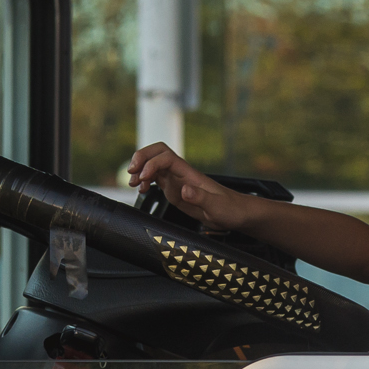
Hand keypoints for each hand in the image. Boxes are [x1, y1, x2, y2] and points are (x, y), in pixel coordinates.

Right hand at [127, 142, 255, 229]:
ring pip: (153, 165)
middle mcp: (181, 173)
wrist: (237, 214)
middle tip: (131, 174)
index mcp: (190, 173)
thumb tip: (184, 189)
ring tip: (132, 185)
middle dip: (141, 159)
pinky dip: (144, 181)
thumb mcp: (217, 207)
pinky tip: (141, 190)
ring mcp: (177, 181)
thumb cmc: (231, 209)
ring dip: (140, 170)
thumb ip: (201, 198)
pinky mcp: (175, 191)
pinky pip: (155, 179)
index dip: (152, 164)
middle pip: (156, 153)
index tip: (144, 178)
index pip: (166, 157)